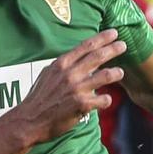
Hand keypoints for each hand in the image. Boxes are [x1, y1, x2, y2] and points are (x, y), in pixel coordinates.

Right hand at [8, 31, 125, 146]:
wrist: (29, 120)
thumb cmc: (38, 98)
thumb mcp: (47, 75)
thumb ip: (63, 66)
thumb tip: (73, 59)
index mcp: (62, 64)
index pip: (86, 46)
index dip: (102, 38)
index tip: (114, 33)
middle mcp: (71, 74)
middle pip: (98, 56)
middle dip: (113, 49)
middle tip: (123, 45)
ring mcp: (77, 89)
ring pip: (105, 76)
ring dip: (116, 73)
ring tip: (120, 72)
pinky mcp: (82, 105)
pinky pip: (103, 99)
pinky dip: (106, 99)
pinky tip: (106, 100)